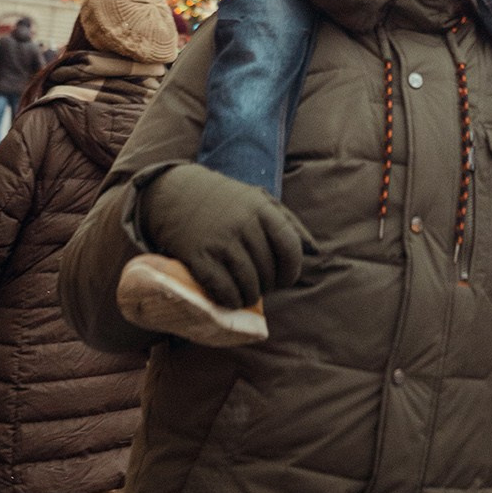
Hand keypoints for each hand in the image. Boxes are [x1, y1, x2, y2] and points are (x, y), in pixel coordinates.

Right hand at [139, 164, 306, 309]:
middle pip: (269, 271)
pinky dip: (230, 299)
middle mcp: (244, 224)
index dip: (292, 270)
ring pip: (249, 284)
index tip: (285, 278)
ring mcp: (221, 241)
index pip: (290, 247)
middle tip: (260, 285)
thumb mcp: (258, 199)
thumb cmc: (225, 200)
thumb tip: (315, 250)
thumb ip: (288, 222)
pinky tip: (229, 296)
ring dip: (250, 296)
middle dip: (268, 285)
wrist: (176, 192)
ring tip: (246, 294)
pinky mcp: (199, 256)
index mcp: (262, 209)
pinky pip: (223, 290)